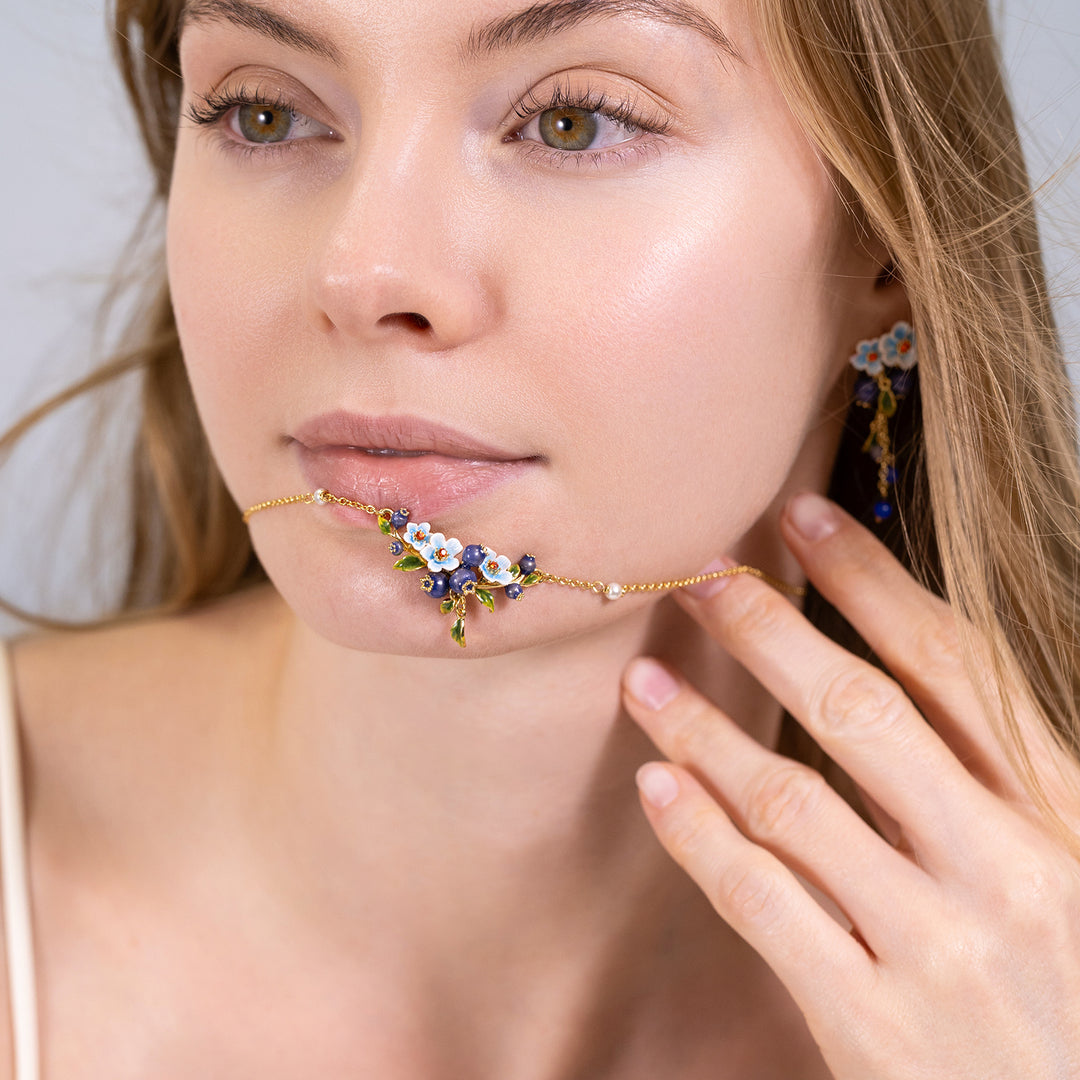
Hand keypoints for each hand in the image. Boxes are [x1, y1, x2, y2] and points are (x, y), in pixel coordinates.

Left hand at [621, 492, 1079, 1078]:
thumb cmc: (1076, 991)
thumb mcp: (1070, 864)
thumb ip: (994, 779)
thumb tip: (897, 671)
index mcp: (1066, 811)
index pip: (952, 664)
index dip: (871, 580)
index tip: (804, 517)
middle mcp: (1007, 866)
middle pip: (861, 712)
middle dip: (771, 630)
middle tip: (701, 574)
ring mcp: (939, 948)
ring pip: (793, 801)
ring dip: (708, 729)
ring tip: (646, 679)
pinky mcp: (875, 1026)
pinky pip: (766, 904)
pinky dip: (701, 838)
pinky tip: (656, 786)